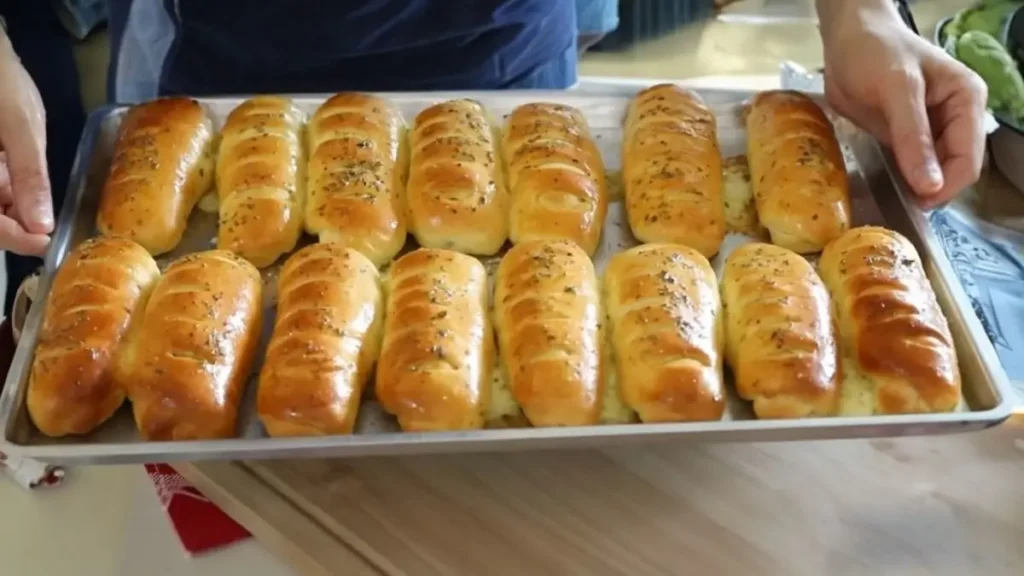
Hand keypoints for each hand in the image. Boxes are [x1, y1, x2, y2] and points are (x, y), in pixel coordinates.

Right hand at [0, 33, 51, 255]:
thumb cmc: (1, 82)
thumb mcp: (21, 128)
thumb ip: (29, 176)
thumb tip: (41, 225)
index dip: (14, 239)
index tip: (47, 244)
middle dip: (17, 230)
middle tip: (54, 232)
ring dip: (17, 215)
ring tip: (48, 215)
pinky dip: (14, 196)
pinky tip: (34, 194)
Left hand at [820, 2, 987, 208]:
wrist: (846, 37)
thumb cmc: (876, 51)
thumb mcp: (897, 88)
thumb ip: (913, 136)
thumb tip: (931, 185)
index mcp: (967, 101)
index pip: (968, 159)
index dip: (946, 186)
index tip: (916, 203)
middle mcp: (956, 119)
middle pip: (952, 171)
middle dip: (931, 190)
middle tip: (899, 205)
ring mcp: (930, 130)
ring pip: (930, 173)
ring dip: (913, 188)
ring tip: (889, 198)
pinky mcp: (905, 138)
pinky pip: (908, 167)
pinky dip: (898, 180)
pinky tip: (883, 187)